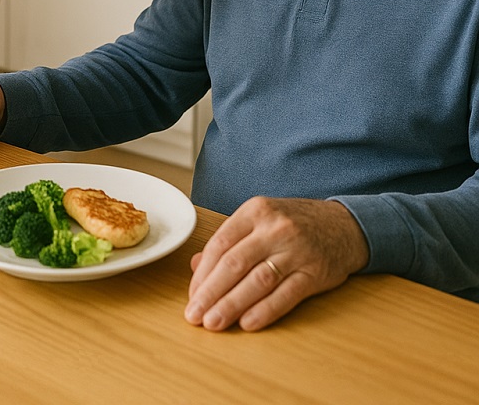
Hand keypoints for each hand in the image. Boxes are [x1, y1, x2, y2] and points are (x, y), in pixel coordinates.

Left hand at [184, 196, 368, 331]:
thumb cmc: (294, 224)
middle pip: (234, 263)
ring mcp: (296, 250)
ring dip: (231, 305)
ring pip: (257, 281)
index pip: (220, 243)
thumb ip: (229, 241)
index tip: (191, 295)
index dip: (203, 273)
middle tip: (194, 316)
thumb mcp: (260, 220)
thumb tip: (195, 266)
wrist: (343, 225)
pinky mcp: (314, 273)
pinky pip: (285, 295)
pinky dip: (264, 311)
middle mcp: (274, 228)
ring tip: (214, 323)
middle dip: (210, 293)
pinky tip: (247, 324)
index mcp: (255, 211)